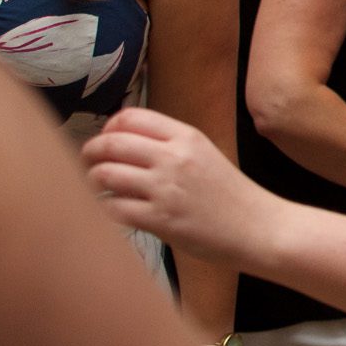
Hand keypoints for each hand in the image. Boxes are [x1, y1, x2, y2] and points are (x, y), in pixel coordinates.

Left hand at [83, 107, 278, 265]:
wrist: (258, 228)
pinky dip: (105, 209)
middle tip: (87, 162)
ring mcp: (165, 189)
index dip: (109, 127)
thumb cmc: (231, 195)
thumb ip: (170, 145)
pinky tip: (111, 211)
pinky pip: (114, 208)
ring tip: (96, 188)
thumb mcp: (205, 154)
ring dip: (93, 180)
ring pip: (105, 174)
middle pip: (111, 143)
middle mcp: (173, 157)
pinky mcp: (160, 220)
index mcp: (186, 136)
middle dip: (90, 152)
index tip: (105, 139)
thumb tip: (124, 141)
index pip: (131, 118)